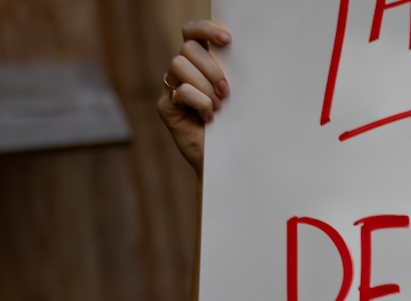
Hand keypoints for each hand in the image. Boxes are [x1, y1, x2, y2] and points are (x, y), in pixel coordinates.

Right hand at [157, 20, 230, 177]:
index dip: (205, 30)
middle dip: (211, 68)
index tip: (227, 40)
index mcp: (202, 63)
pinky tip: (209, 118)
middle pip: (187, 48)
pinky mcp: (167, 107)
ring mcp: (173, 89)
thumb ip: (236, 73)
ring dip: (204, 85)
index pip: (193, 33)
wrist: (231, 161)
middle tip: (226, 91)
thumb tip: (243, 50)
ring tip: (218, 106)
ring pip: (179, 65)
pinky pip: (180, 91)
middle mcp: (184, 73)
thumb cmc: (240, 127)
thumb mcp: (242, 96)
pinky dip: (199, 103)